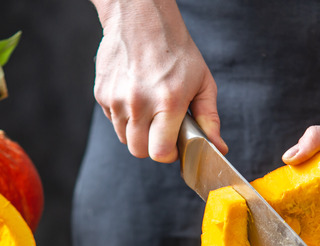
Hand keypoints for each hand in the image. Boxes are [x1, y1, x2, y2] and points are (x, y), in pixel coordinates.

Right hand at [92, 0, 226, 161]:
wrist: (141, 18)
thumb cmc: (176, 50)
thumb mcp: (202, 82)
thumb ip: (209, 118)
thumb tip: (218, 148)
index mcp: (168, 100)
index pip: (160, 152)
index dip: (168, 154)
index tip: (174, 146)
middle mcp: (139, 102)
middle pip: (139, 151)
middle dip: (152, 146)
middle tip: (162, 130)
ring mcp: (117, 98)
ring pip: (124, 138)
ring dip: (137, 132)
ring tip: (149, 109)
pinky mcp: (102, 93)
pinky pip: (112, 120)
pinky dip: (123, 116)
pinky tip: (135, 96)